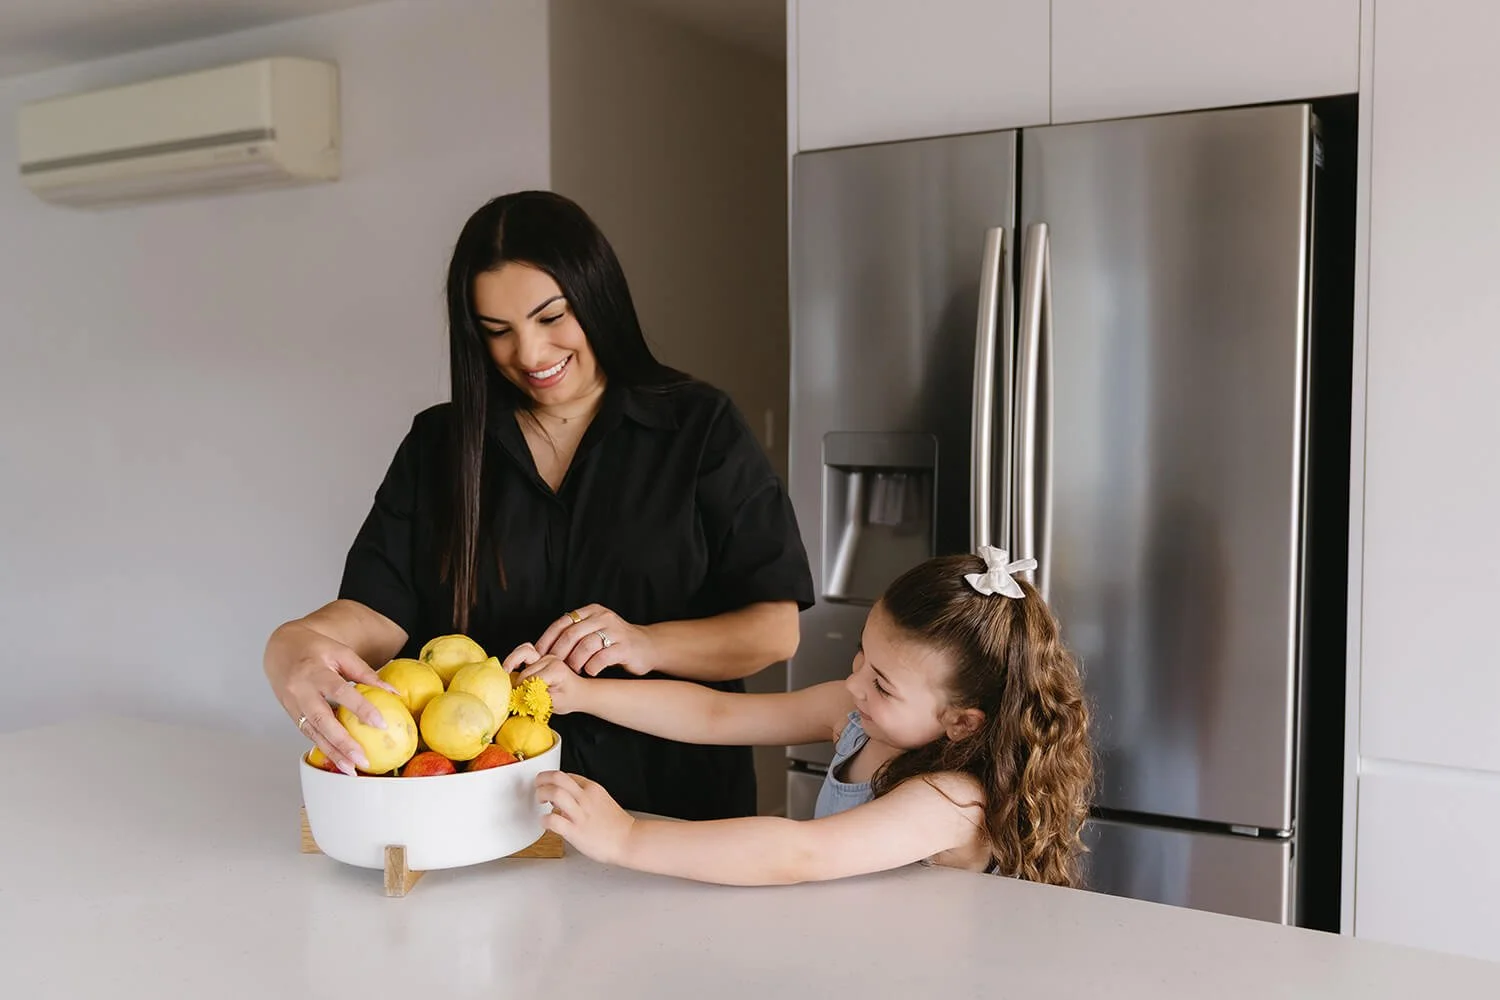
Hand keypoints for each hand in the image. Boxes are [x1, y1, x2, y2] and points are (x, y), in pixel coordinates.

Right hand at [264, 621, 397, 774]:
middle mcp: (301, 691)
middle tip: (363, 759)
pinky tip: (338, 761)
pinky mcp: (292, 715)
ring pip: (313, 733)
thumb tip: (392, 692)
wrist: (281, 649)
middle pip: (322, 720)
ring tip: (351, 769)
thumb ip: (365, 672)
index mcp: (315, 672)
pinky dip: (324, 748)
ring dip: (332, 753)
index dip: (360, 708)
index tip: (380, 724)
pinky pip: (309, 734)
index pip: (340, 692)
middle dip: (343, 743)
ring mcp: (293, 705)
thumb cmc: (315, 649)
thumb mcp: (341, 653)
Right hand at [516, 654, 589, 714]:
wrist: (577, 691)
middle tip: (517, 696)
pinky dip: (515, 658)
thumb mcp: (556, 704)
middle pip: (524, 672)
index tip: (524, 702)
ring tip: (506, 674)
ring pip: (521, 656)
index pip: (532, 680)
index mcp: (556, 670)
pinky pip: (523, 651)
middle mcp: (549, 659)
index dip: (525, 692)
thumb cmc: (568, 698)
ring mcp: (543, 656)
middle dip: (519, 685)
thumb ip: (540, 699)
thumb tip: (522, 696)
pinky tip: (511, 667)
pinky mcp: (538, 657)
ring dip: (512, 665)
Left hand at [535, 604, 656, 676]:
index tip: (538, 656)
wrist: (647, 646)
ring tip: (573, 671)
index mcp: (591, 611)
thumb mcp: (593, 631)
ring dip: (575, 661)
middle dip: (559, 653)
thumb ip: (574, 635)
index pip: (562, 623)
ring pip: (586, 645)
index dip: (547, 640)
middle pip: (572, 634)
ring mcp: (615, 630)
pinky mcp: (625, 646)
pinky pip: (603, 657)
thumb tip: (542, 651)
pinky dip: (592, 666)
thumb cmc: (614, 643)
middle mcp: (602, 617)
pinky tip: (590, 671)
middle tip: (553, 667)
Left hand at [536, 771, 634, 864]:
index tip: (547, 785)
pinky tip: (544, 822)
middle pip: (557, 777)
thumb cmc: (617, 825)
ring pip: (555, 793)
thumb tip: (564, 801)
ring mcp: (580, 814)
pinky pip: (553, 821)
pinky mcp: (575, 831)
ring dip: (541, 794)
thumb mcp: (602, 801)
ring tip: (540, 801)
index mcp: (592, 789)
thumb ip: (584, 797)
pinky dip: (544, 820)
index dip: (552, 778)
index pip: (566, 774)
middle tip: (538, 787)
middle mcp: (585, 798)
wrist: (629, 840)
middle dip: (542, 779)